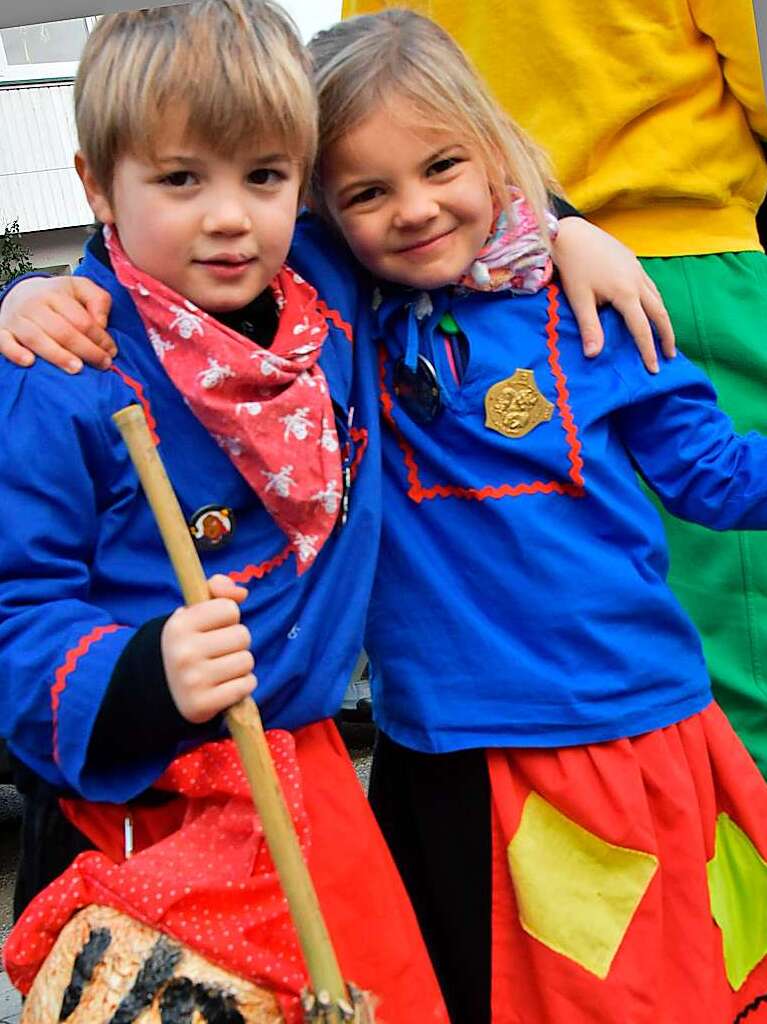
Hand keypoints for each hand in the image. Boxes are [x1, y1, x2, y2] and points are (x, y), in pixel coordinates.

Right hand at [0, 275, 115, 372]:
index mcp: (55, 294)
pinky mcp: (3, 332)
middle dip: (86, 350)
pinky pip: (5, 343)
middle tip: (102, 364)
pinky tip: (30, 362)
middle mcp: (34, 306)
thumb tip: (102, 324)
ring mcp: (17, 320)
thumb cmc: (54, 296)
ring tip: (76, 368)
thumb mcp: (80, 288)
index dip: (100, 338)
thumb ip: (98, 300)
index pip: (81, 320)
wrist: (19, 293)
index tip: (111, 351)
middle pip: (63, 331)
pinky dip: (15, 353)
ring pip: (37, 339)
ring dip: (58, 356)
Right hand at [161, 574, 255, 723]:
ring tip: (220, 669)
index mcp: (179, 625)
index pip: (229, 608)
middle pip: (243, 635)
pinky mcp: (204, 704)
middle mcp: (184, 652)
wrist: (157, 691)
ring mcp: (193, 680)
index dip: (227, 617)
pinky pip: (247, 685)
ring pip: (247, 661)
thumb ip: (216, 591)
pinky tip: (224, 685)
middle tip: (217, 651)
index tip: (213, 627)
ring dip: (240, 665)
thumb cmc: (186, 645)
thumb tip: (241, 593)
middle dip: (235, 642)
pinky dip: (242, 685)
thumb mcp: (191, 614)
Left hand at [553, 218, 675, 372]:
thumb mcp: (580, 299)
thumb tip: (594, 355)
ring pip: (658, 298)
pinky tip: (650, 308)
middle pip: (660, 313)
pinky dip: (655, 302)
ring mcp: (638, 269)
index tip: (653, 369)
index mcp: (626, 293)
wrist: (572, 233)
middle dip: (666, 336)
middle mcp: (638, 281)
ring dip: (662, 318)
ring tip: (663, 335)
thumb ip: (590, 327)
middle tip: (669, 355)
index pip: (642, 328)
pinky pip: (651, 286)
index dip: (648, 350)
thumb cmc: (573, 267)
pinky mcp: (633, 261)